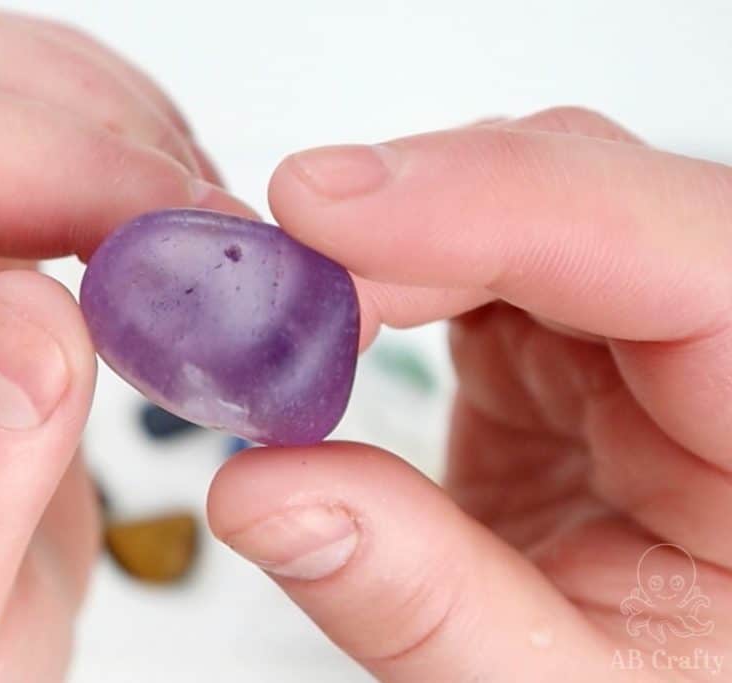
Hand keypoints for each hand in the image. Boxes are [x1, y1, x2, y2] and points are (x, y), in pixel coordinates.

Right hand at [208, 107, 731, 680]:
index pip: (687, 264)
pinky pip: (465, 256)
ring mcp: (635, 339)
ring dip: (382, 240)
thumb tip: (258, 490)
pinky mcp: (559, 344)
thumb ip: (413, 600)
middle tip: (272, 286)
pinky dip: (378, 273)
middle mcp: (724, 356)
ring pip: (512, 202)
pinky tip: (326, 323)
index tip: (326, 213)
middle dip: (410, 219)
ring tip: (284, 316)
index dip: (500, 204)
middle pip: (584, 197)